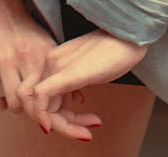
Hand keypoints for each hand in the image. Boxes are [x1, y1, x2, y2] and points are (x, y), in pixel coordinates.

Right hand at [0, 0, 101, 140]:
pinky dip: (0, 104)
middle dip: (43, 119)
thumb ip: (61, 71)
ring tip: (22, 104)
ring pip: (15, 105)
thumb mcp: (47, 44)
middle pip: (36, 106)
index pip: (57, 97)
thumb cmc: (25, 23)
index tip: (83, 135)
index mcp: (45, 55)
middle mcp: (26, 59)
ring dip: (19, 110)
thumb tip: (79, 99)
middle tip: (45, 123)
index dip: (69, 122)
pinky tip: (5, 99)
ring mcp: (3, 61)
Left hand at [19, 29, 147, 136]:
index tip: (75, 122)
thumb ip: (74, 82)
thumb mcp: (87, 70)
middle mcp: (50, 60)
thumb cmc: (114, 51)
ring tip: (87, 131)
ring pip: (40, 104)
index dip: (52, 113)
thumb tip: (72, 101)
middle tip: (84, 132)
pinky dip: (46, 116)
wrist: (129, 36)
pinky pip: (42, 96)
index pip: (39, 93)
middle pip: (37, 102)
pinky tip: (68, 127)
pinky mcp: (67, 72)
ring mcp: (57, 64)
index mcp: (54, 58)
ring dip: (62, 125)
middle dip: (58, 123)